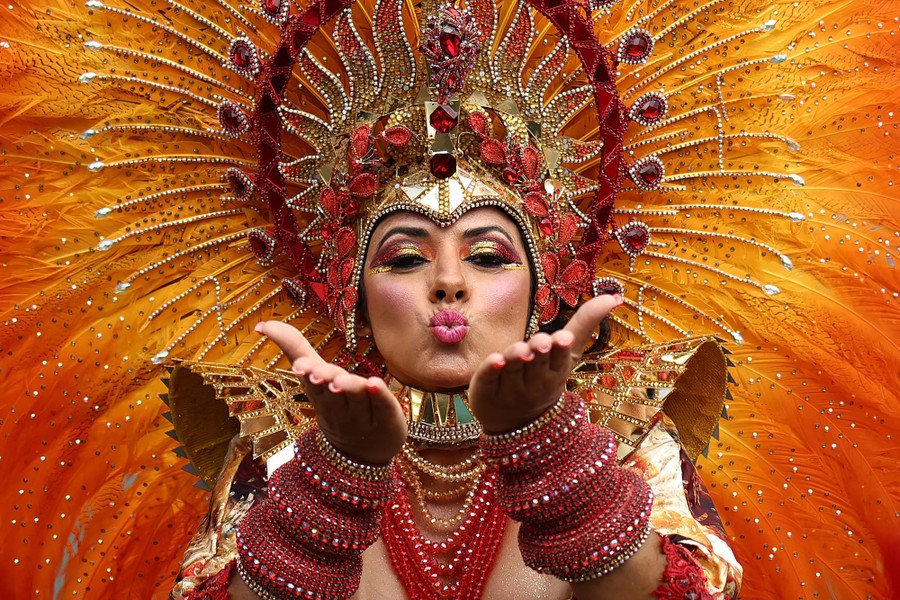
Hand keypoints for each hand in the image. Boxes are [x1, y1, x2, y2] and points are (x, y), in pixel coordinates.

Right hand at [254, 321, 406, 464]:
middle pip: (332, 392)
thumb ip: (294, 347)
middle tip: (319, 373)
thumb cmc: (336, 407)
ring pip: (357, 399)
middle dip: (325, 380)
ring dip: (350, 387)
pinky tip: (376, 383)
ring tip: (343, 380)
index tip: (300, 365)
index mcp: (319, 396)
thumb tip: (262, 323)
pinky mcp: (387, 419)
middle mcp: (339, 408)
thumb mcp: (314, 377)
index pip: (311, 384)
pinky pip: (383, 407)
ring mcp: (363, 416)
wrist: (362, 455)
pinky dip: (380, 396)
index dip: (307, 374)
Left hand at [468, 294, 621, 432]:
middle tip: (541, 343)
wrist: (517, 425)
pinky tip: (495, 359)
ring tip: (520, 350)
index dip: (560, 349)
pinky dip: (491, 370)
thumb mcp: (568, 354)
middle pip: (537, 363)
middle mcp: (535, 381)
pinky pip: (489, 379)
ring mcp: (510, 389)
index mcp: (557, 371)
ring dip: (517, 357)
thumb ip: (585, 324)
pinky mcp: (486, 391)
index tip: (563, 338)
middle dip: (540, 351)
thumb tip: (613, 296)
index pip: (560, 358)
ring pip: (513, 369)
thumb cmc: (544, 379)